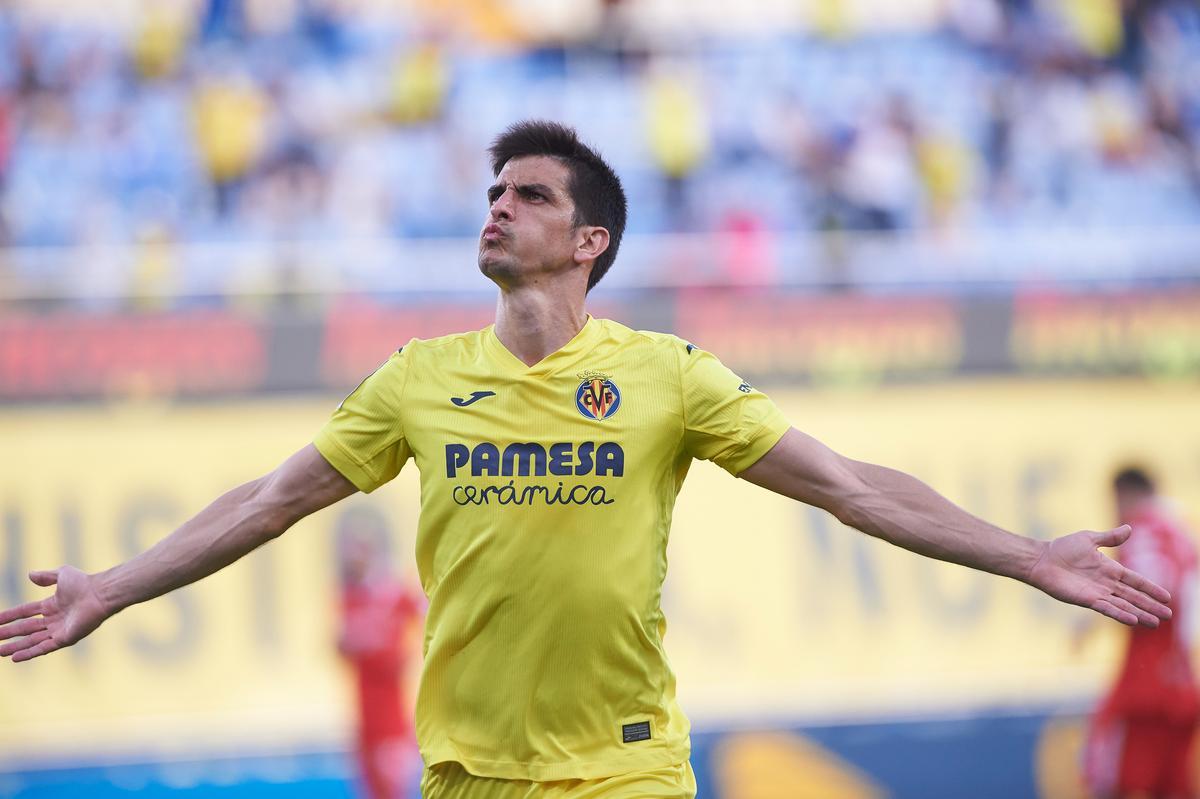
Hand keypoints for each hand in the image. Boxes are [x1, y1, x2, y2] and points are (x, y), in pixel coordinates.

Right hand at [0, 567, 110, 661]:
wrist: (99, 593)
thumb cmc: (84, 583)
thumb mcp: (62, 575)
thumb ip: (46, 576)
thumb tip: (30, 575)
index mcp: (52, 605)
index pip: (25, 612)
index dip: (10, 616)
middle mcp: (54, 620)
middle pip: (26, 628)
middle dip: (9, 634)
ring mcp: (59, 630)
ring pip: (32, 641)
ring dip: (15, 647)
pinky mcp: (65, 639)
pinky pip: (43, 648)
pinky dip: (29, 653)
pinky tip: (15, 657)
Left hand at [1028, 526, 1171, 626]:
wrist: (1042, 559)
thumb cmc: (1062, 548)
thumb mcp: (1089, 539)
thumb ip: (1110, 537)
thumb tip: (1129, 528)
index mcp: (1110, 569)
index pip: (1136, 581)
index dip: (1151, 588)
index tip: (1167, 597)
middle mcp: (1107, 583)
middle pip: (1134, 596)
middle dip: (1150, 605)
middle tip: (1168, 615)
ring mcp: (1098, 593)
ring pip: (1124, 605)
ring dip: (1140, 613)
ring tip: (1155, 623)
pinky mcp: (1086, 600)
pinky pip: (1107, 608)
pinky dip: (1120, 614)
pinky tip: (1133, 620)